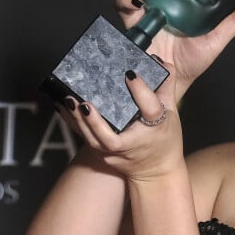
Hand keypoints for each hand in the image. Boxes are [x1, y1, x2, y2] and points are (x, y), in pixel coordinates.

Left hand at [64, 66, 184, 182]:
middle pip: (111, 138)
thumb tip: (163, 62)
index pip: (149, 109)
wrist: (157, 171)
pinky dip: (73, 123)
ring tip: (69, 102)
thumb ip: (166, 88)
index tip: (130, 74)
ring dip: (79, 122)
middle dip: (95, 122)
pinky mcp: (103, 155)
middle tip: (84, 103)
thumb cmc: (165, 140)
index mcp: (154, 128)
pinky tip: (63, 108)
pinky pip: (85, 138)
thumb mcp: (171, 114)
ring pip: (93, 140)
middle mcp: (132, 143)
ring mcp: (115, 153)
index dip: (141, 91)